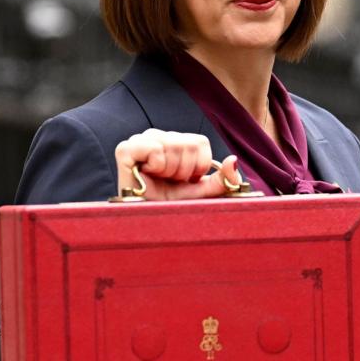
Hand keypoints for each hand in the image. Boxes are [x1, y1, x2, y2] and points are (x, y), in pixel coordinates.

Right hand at [114, 129, 240, 199]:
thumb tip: (234, 160)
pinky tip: (148, 176)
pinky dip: (157, 166)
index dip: (199, 166)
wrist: (146, 224)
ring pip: (174, 145)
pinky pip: (154, 148)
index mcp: (175, 143)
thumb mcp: (202, 194)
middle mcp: (158, 137)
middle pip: (189, 143)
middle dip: (185, 171)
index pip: (200, 141)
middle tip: (171, 183)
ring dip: (171, 171)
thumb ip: (221, 180)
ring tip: (160, 180)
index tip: (186, 181)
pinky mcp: (125, 149)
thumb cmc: (170, 207)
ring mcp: (140, 140)